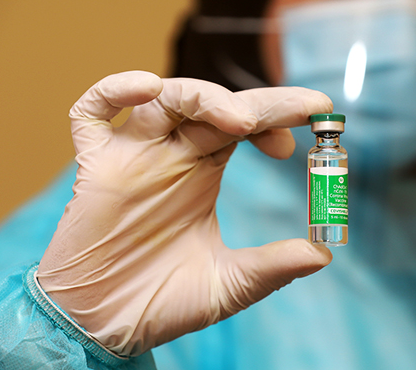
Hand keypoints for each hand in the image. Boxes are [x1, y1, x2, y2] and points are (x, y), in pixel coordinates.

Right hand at [37, 71, 332, 355]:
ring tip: (240, 120)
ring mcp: (131, 156)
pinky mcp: (94, 166)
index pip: (243, 125)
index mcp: (202, 172)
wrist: (105, 327)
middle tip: (302, 109)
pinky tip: (147, 89)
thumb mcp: (230, 284)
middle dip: (261, 103)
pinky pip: (92, 115)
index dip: (277, 119)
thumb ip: (273, 267)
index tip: (312, 133)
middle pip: (215, 106)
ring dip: (202, 96)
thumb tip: (323, 254)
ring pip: (164, 99)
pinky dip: (114, 90)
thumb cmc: (162, 302)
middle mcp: (170, 155)